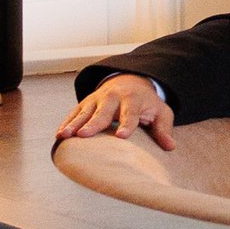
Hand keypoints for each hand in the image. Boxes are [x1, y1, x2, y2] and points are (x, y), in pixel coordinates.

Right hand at [57, 73, 174, 147]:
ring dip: (74, 124)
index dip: (126, 124)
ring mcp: (97, 99)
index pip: (130, 114)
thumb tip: (170, 147)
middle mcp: (113, 97)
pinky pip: (74, 113)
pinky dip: (66, 123)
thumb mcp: (160, 112)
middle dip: (93, 124)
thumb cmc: (146, 104)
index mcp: (133, 100)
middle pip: (103, 112)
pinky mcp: (86, 103)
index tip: (121, 136)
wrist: (130, 81)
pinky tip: (59, 135)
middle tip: (84, 136)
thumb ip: (164, 129)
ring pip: (84, 112)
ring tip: (64, 136)